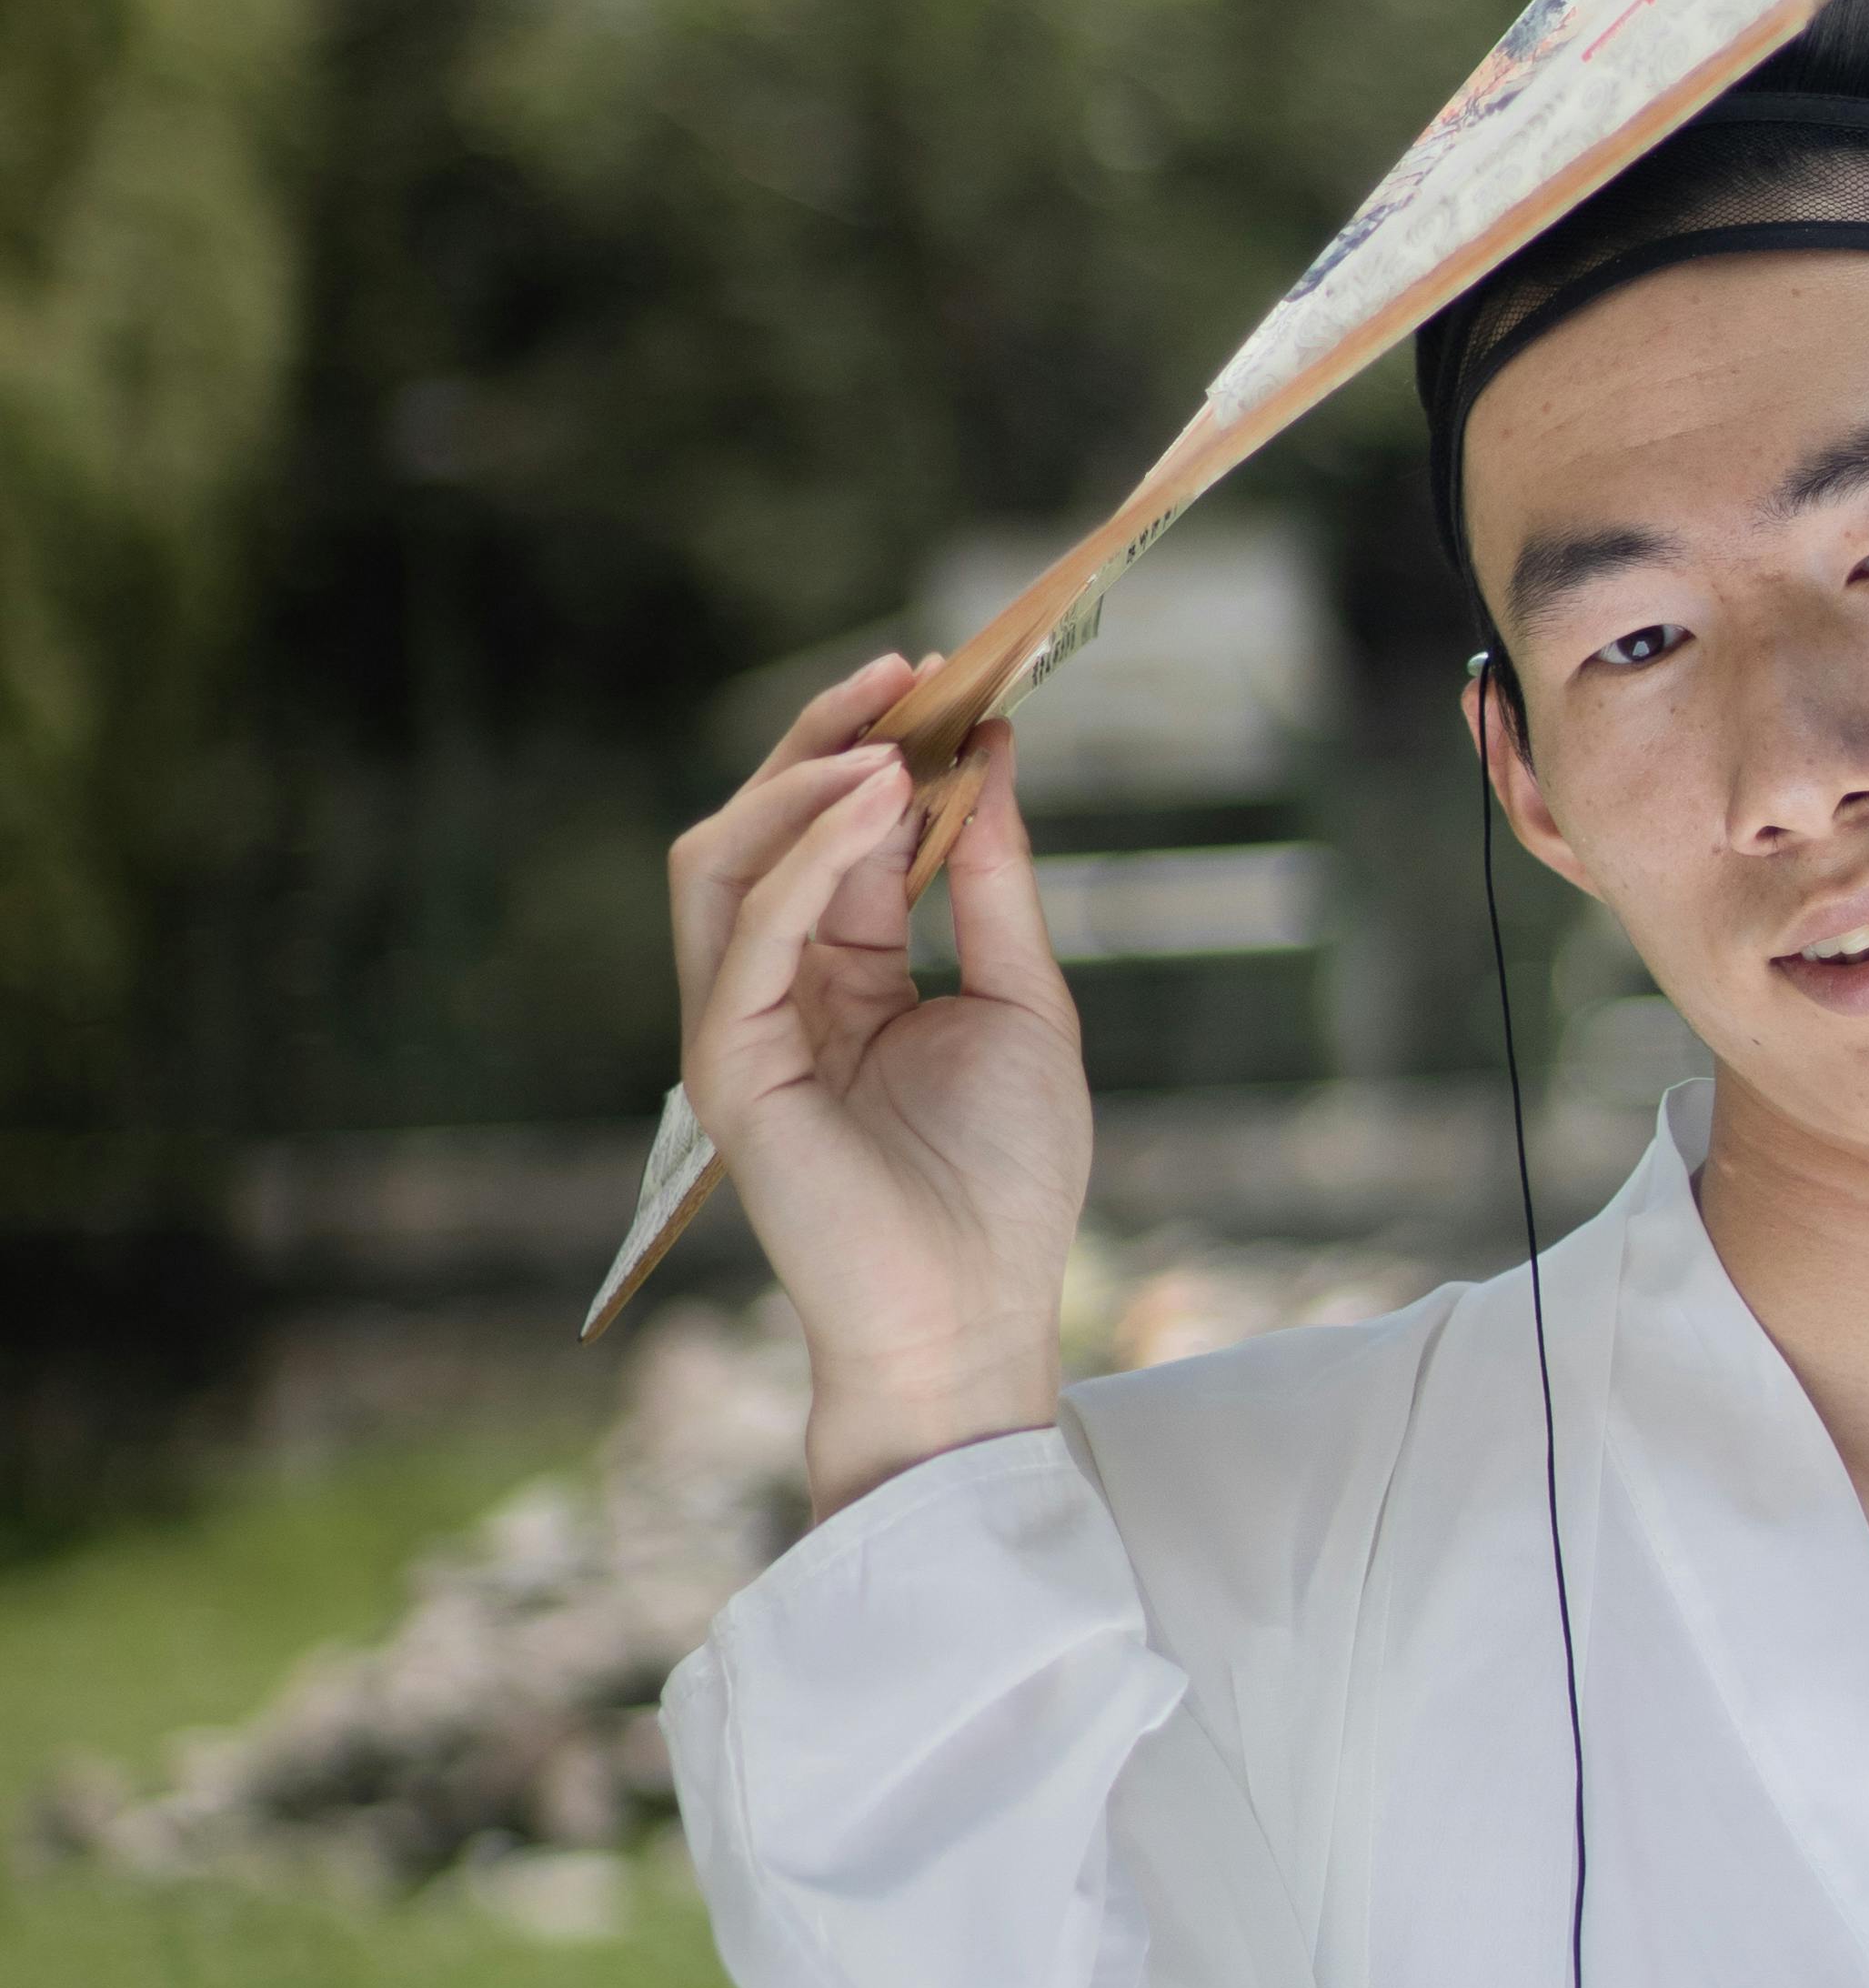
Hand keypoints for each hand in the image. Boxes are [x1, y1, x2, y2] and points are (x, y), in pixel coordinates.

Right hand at [668, 654, 1090, 1516]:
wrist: (977, 1314)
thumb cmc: (1005, 1182)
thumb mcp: (1027, 1002)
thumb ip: (993, 882)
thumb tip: (992, 755)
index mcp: (843, 973)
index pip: (833, 832)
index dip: (877, 747)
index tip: (940, 679)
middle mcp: (777, 988)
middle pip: (761, 825)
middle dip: (825, 737)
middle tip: (904, 673)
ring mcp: (741, 1025)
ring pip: (722, 861)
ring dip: (802, 785)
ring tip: (889, 742)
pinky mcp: (728, 1067)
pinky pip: (744, 936)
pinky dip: (802, 863)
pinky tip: (872, 811)